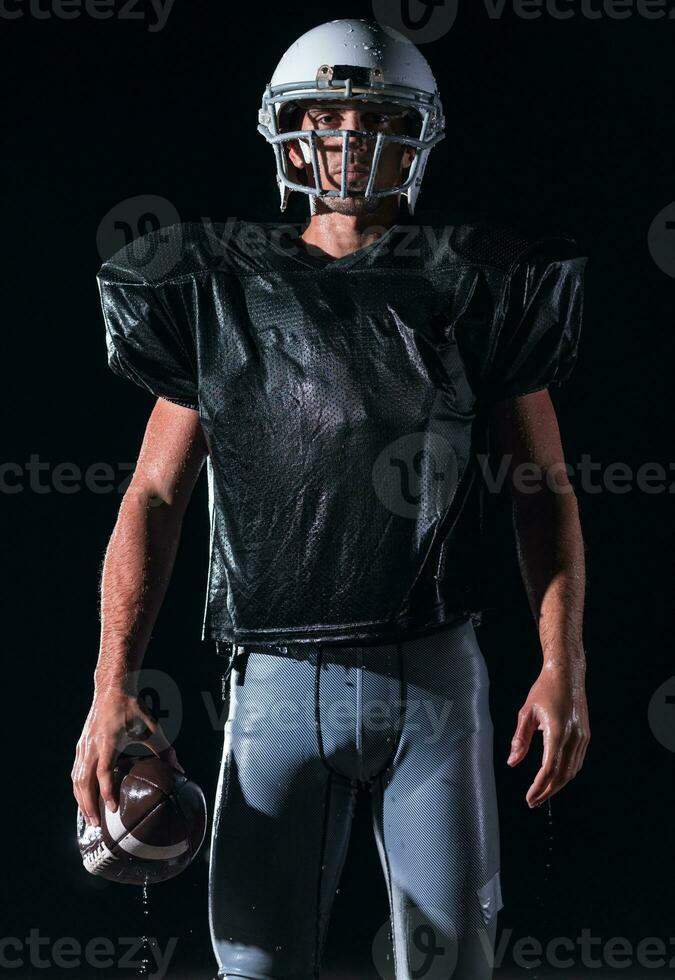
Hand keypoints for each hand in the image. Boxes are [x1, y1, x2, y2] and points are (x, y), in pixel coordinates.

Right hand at [71, 688, 183, 827]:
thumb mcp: (151, 727)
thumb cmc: (132, 708)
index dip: (107, 792)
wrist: (112, 688)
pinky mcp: (81, 746)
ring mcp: (83, 746)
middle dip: (89, 805)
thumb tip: (179, 769)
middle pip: (84, 782)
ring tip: (90, 818)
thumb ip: (163, 750)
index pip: (103, 772)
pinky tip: (84, 799)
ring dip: (81, 800)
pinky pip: (76, 771)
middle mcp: (92, 746)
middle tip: (98, 825)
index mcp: (108, 742)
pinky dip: (78, 788)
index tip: (113, 808)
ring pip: (77, 779)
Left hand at [506, 660, 589, 807]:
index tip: (529, 797)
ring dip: (557, 785)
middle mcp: (573, 737)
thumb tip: (512, 762)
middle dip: (547, 791)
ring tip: (542, 794)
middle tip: (533, 802)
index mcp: (557, 731)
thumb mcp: (526, 713)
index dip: (539, 786)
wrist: (567, 674)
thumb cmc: (544, 690)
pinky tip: (556, 778)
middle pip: (562, 775)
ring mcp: (582, 737)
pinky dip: (567, 774)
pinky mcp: (586, 735)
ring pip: (572, 771)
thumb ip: (520, 740)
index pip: (549, 768)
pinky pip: (577, 761)